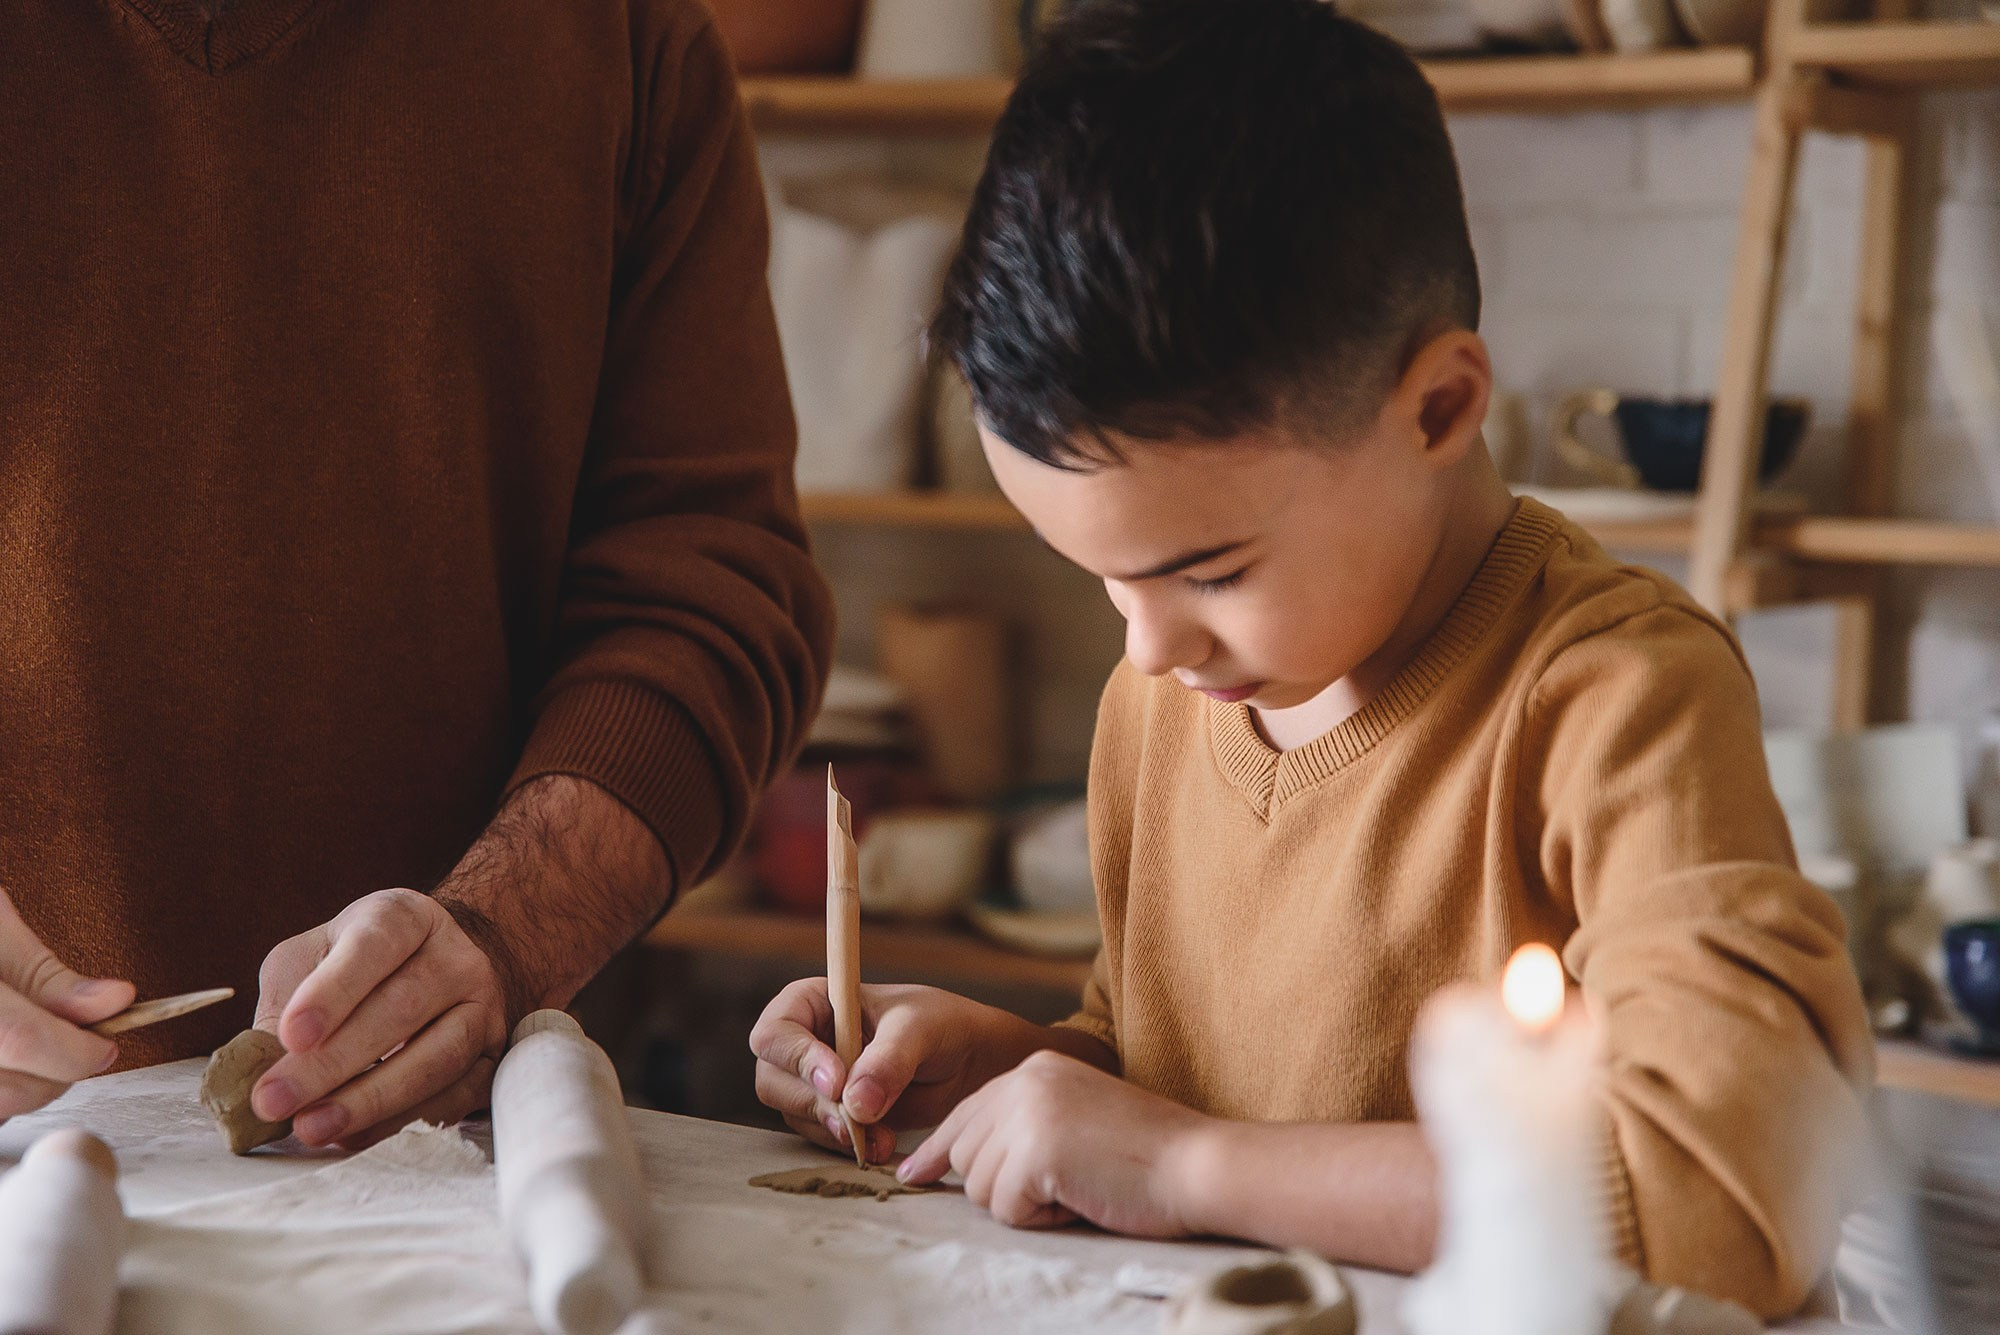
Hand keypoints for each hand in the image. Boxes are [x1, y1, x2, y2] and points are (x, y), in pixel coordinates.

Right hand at [0, 889, 133, 1118]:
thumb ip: (48, 975)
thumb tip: (114, 1003)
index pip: (22, 1038)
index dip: (75, 1050)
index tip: (105, 1045)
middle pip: (7, 1088)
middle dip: (56, 1074)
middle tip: (75, 1046)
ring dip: (23, 1089)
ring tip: (30, 1049)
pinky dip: (0, 1095)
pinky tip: (4, 1063)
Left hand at [250, 888, 509, 1148]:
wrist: (437, 970)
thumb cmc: (356, 967)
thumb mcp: (311, 958)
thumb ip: (286, 1001)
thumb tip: (262, 1066)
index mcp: (405, 919)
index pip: (373, 946)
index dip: (334, 990)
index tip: (293, 1035)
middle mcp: (455, 958)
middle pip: (402, 1008)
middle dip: (333, 1062)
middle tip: (276, 1101)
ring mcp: (483, 1008)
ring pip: (437, 1058)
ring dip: (370, 1100)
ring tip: (312, 1127)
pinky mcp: (492, 1058)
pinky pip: (454, 1097)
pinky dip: (399, 1123)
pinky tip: (351, 1136)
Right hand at [750, 979, 1012, 1163]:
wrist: (968, 1060)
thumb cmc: (940, 1024)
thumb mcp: (918, 1031)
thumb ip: (887, 1061)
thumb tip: (856, 1104)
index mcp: (812, 1002)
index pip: (775, 1033)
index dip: (797, 1059)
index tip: (837, 1082)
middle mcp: (804, 1041)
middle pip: (772, 1079)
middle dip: (813, 1104)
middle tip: (855, 1121)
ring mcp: (814, 1081)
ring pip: (794, 1113)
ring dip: (832, 1130)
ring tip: (879, 1136)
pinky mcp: (832, 1114)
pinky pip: (820, 1136)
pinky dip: (846, 1145)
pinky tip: (880, 1146)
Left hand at [896, 1050, 1209, 1235]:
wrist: (1198, 1163)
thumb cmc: (1148, 1157)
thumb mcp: (1076, 1119)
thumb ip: (1024, 1126)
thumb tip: (955, 1162)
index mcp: (1036, 1069)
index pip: (967, 1112)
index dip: (939, 1149)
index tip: (914, 1172)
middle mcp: (1024, 1081)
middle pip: (965, 1154)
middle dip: (1002, 1186)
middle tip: (1062, 1184)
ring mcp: (1028, 1113)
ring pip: (980, 1188)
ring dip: (1026, 1204)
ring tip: (1078, 1186)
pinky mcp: (1035, 1151)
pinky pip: (1007, 1209)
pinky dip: (1042, 1218)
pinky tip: (1080, 1197)